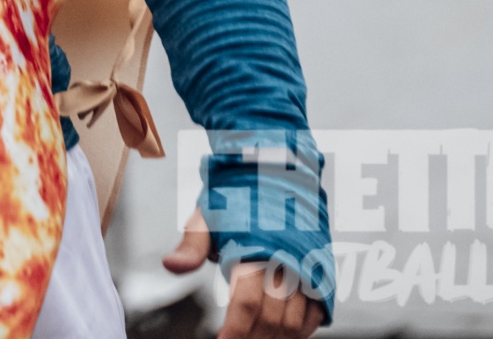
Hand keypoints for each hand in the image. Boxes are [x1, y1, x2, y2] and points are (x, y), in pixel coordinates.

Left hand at [163, 207, 323, 338]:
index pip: (247, 303)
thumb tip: (170, 266)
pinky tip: (282, 335)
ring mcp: (308, 268)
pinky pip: (315, 312)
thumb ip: (192, 245)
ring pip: (296, 321)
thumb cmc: (238, 195)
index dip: (235, 331)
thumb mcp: (208, 215)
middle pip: (272, 319)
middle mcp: (286, 261)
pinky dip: (301, 331)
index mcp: (255, 248)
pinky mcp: (322, 272)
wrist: (278, 170)